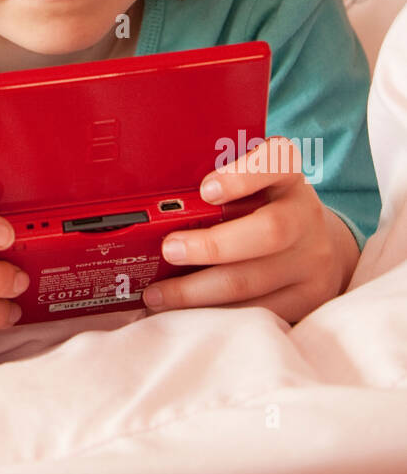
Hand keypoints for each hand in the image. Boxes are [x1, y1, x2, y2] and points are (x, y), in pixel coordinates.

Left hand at [141, 136, 359, 323]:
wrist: (316, 242)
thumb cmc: (263, 206)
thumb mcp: (251, 184)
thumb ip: (216, 186)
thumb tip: (158, 207)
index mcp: (287, 174)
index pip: (276, 160)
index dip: (243, 176)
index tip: (206, 190)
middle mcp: (306, 214)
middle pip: (269, 231)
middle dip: (211, 245)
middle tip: (168, 249)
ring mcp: (313, 259)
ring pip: (254, 281)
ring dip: (198, 291)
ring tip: (158, 294)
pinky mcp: (308, 297)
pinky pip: (257, 311)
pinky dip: (215, 313)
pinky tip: (185, 313)